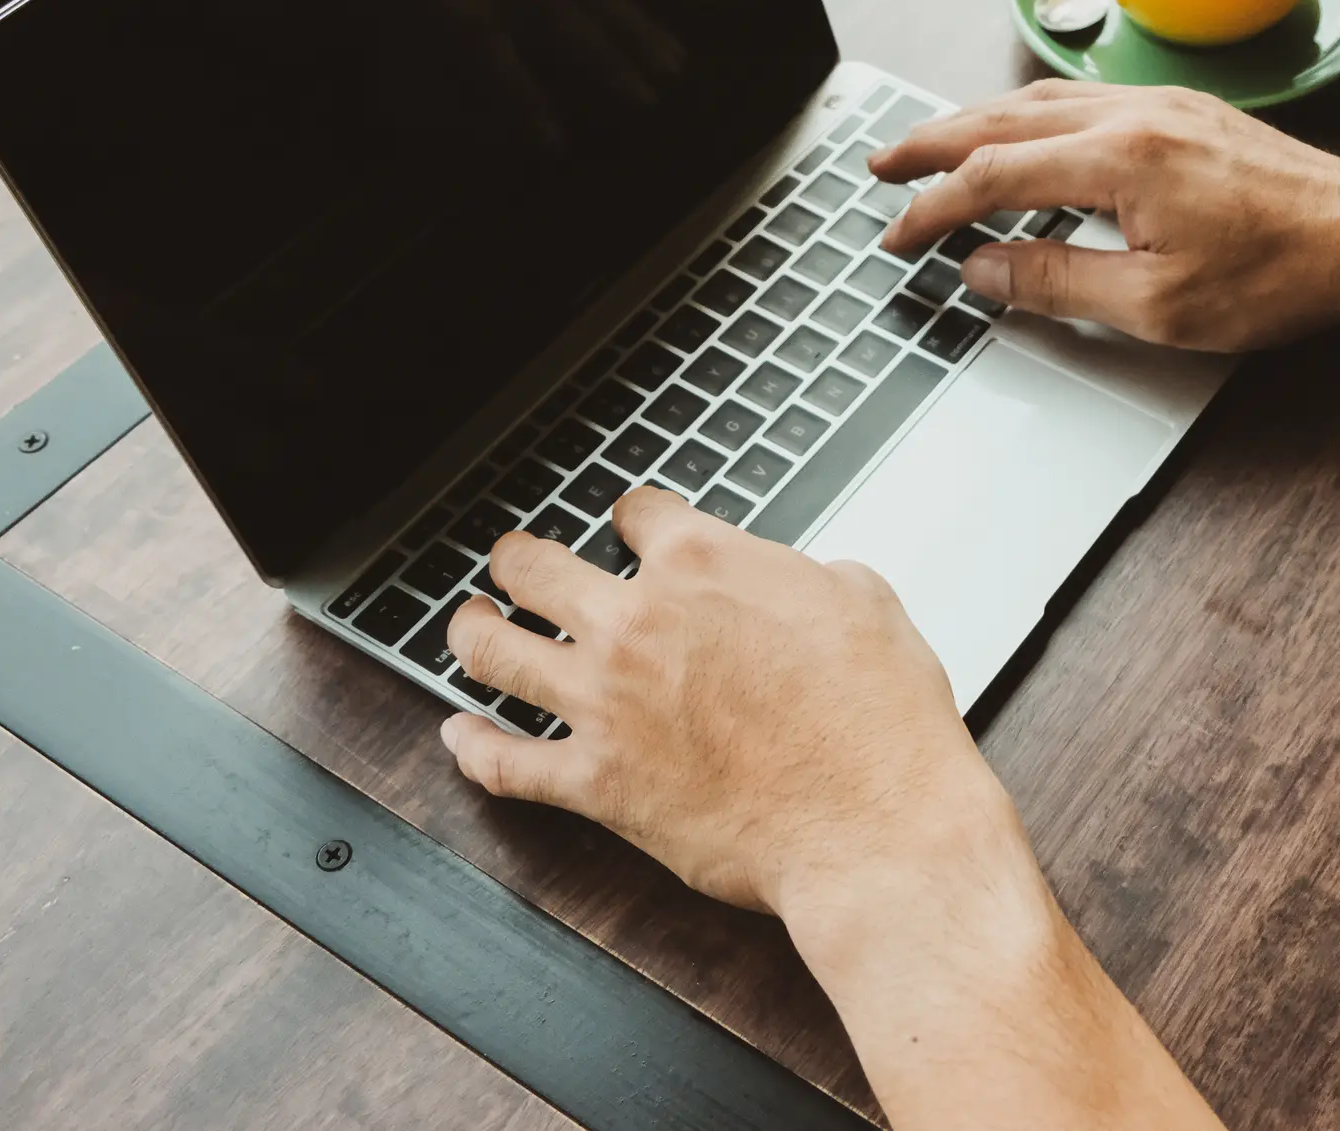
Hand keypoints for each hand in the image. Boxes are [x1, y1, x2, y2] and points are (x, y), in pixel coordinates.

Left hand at [440, 488, 1021, 918]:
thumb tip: (792, 582)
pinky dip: (472, 749)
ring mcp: (606, 703)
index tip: (630, 528)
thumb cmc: (881, 721)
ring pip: (493, 652)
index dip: (633, 518)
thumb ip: (805, 577)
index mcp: (704, 562)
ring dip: (470, 632)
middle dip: (518, 560)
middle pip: (534, 567)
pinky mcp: (597, 783)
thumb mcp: (865, 602)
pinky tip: (458, 737)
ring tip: (468, 626)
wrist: (874, 824)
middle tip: (515, 564)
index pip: (638, 514)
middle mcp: (637, 622)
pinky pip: (504, 764)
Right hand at [873, 81, 1339, 351]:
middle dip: (932, 145)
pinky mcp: (1181, 111)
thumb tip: (985, 270)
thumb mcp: (1159, 307)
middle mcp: (1132, 114)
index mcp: (1119, 158)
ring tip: (931, 149)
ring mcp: (1158, 105)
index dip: (933, 209)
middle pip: (1002, 120)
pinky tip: (1021, 135)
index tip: (898, 238)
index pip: (993, 176)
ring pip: (1039, 101)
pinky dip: (1028, 117)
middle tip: (881, 169)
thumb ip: (1060, 283)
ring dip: (975, 123)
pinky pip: (1080, 99)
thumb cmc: (1280, 275)